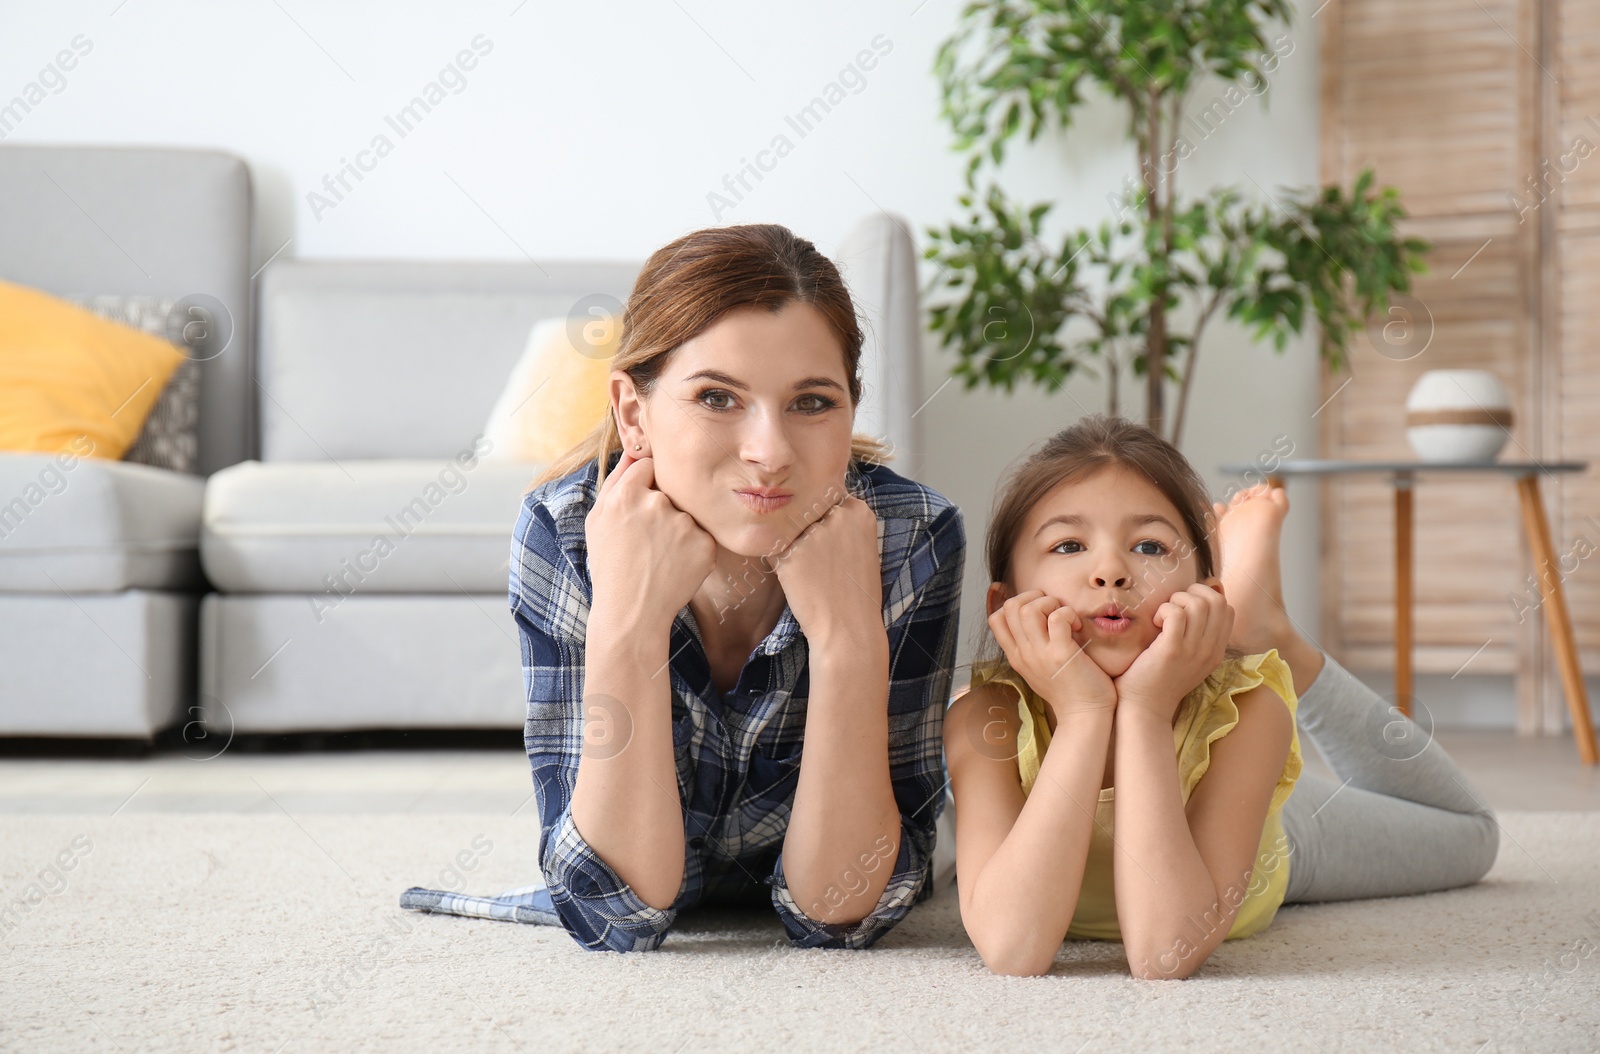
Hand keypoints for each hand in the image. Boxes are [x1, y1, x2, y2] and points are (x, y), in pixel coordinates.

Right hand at [584, 448, 717, 628]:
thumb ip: (616, 480)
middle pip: (669, 490)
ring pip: (687, 513)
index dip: (645, 487)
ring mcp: (684, 524)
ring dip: (678, 529)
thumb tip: (635, 451)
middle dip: (662, 509)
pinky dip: (693, 549)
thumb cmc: (610, 564)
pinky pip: (702, 535)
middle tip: (648, 541)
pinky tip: (675, 566)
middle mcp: (657, 504)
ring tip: (660, 556)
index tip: (641, 507)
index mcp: (627, 493)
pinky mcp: (705, 544)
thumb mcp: (598, 520)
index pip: (648, 466)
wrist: (631, 612)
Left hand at [769, 486, 881, 643]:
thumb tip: (812, 506)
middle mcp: (837, 515)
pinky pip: (773, 548)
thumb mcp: (861, 547)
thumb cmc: (856, 592)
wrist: (848, 628)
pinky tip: (795, 578)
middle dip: (804, 528)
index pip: (826, 497)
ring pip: (788, 527)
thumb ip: (842, 523)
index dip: (819, 518)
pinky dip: (778, 561)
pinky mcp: (790, 552)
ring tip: (807, 571)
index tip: (822, 539)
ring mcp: (812, 533)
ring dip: (789, 544)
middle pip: (805, 509)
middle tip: (814, 558)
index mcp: (858, 511)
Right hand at [987, 589, 1117, 717]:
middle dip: (1033, 597)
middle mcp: (1023, 654)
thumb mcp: (1039, 667)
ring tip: (1065, 617)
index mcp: (1016, 656)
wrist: (1084, 716)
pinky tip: (1077, 627)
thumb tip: (1034, 619)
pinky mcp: (1060, 655)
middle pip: (1009, 608)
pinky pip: (1056, 618)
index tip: (1037, 608)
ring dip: (1050, 603)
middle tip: (1053, 610)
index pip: (995, 619)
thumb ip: (1032, 646)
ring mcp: (1039, 655)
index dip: (1014, 602)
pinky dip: (1068, 613)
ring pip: (1027, 609)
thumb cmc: (1069, 689)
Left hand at [1112, 579, 1232, 723]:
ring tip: (1162, 616)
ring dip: (1176, 600)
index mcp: (1216, 651)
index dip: (1207, 596)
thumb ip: (1196, 632)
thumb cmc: (1158, 677)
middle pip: (1217, 601)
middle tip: (1173, 606)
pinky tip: (1155, 623)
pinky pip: (1176, 614)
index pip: (1227, 608)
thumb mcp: (1187, 656)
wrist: (1145, 708)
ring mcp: (1193, 651)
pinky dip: (1163, 610)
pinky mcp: (1172, 650)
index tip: (1185, 605)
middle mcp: (1209, 650)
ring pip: (1198, 604)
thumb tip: (1198, 596)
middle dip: (1192, 593)